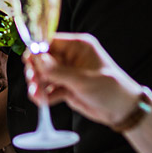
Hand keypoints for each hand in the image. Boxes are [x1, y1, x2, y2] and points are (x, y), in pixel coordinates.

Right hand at [24, 33, 142, 126]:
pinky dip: (44, 94)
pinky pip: (49, 88)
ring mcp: (68, 72)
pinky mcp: (67, 87)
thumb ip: (58, 71)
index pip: (50, 41)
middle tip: (33, 82)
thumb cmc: (111, 89)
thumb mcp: (83, 80)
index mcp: (78, 46)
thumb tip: (36, 59)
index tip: (28, 62)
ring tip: (37, 96)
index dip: (37, 50)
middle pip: (43, 59)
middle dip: (36, 70)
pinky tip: (42, 101)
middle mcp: (71, 57)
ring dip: (38, 84)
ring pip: (44, 75)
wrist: (123, 110)